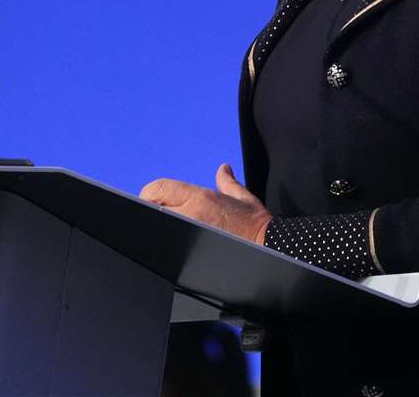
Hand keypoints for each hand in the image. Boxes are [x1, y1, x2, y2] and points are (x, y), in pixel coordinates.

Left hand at [140, 163, 272, 245]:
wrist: (269, 247)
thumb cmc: (256, 224)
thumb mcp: (243, 198)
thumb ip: (227, 182)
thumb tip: (223, 169)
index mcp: (200, 197)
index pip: (159, 188)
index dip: (149, 193)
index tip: (150, 200)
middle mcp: (192, 213)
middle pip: (152, 207)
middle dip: (149, 210)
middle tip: (152, 216)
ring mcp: (190, 232)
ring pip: (158, 225)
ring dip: (156, 225)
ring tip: (161, 229)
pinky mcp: (193, 250)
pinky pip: (170, 242)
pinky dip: (165, 239)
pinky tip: (171, 242)